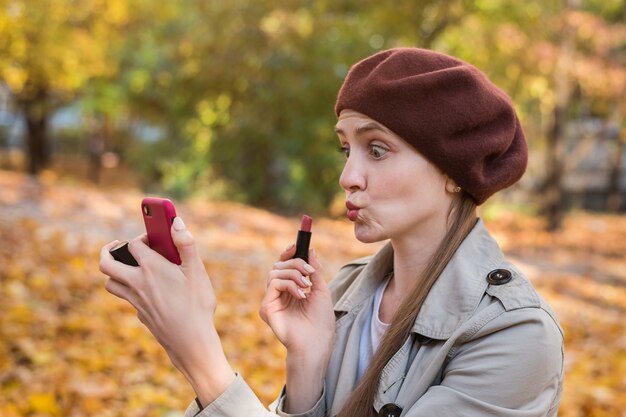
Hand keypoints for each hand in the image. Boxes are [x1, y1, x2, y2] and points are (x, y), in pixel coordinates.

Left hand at [99, 217, 234, 404]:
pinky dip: (130, 290)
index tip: (154, 237)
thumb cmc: (196, 304)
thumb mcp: (197, 271)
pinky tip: (147, 291)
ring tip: (126, 266)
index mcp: (151, 268)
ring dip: (114, 271)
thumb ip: (186, 244)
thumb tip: (176, 222)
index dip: (143, 237)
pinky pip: (126, 298)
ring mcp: (136, 300)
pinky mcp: (140, 314)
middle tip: (116, 244)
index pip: (134, 244)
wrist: (190, 342)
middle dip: (108, 250)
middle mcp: (137, 283)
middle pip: (107, 263)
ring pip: (110, 283)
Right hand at [260, 245, 334, 358]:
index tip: (296, 246)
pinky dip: (289, 284)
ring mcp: (272, 300)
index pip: (284, 266)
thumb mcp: (321, 289)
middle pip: (278, 265)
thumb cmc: (321, 320)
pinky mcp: (266, 308)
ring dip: (293, 273)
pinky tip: (300, 295)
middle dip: (295, 263)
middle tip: (309, 271)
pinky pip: (273, 284)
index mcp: (291, 289)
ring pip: (275, 272)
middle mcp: (279, 294)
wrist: (318, 341)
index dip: (288, 254)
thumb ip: (315, 270)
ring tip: (306, 285)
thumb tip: (311, 250)